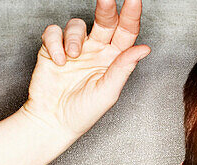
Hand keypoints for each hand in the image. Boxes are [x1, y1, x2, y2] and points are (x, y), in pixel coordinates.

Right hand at [20, 0, 150, 141]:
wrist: (52, 121)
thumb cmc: (82, 113)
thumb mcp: (108, 91)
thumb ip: (124, 67)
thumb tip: (144, 48)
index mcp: (113, 60)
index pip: (126, 33)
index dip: (131, 16)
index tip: (134, 0)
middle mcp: (96, 51)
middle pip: (105, 21)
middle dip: (106, 9)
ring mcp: (75, 49)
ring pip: (77, 25)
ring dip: (74, 38)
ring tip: (72, 57)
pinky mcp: (53, 49)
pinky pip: (54, 32)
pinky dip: (55, 44)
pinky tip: (58, 61)